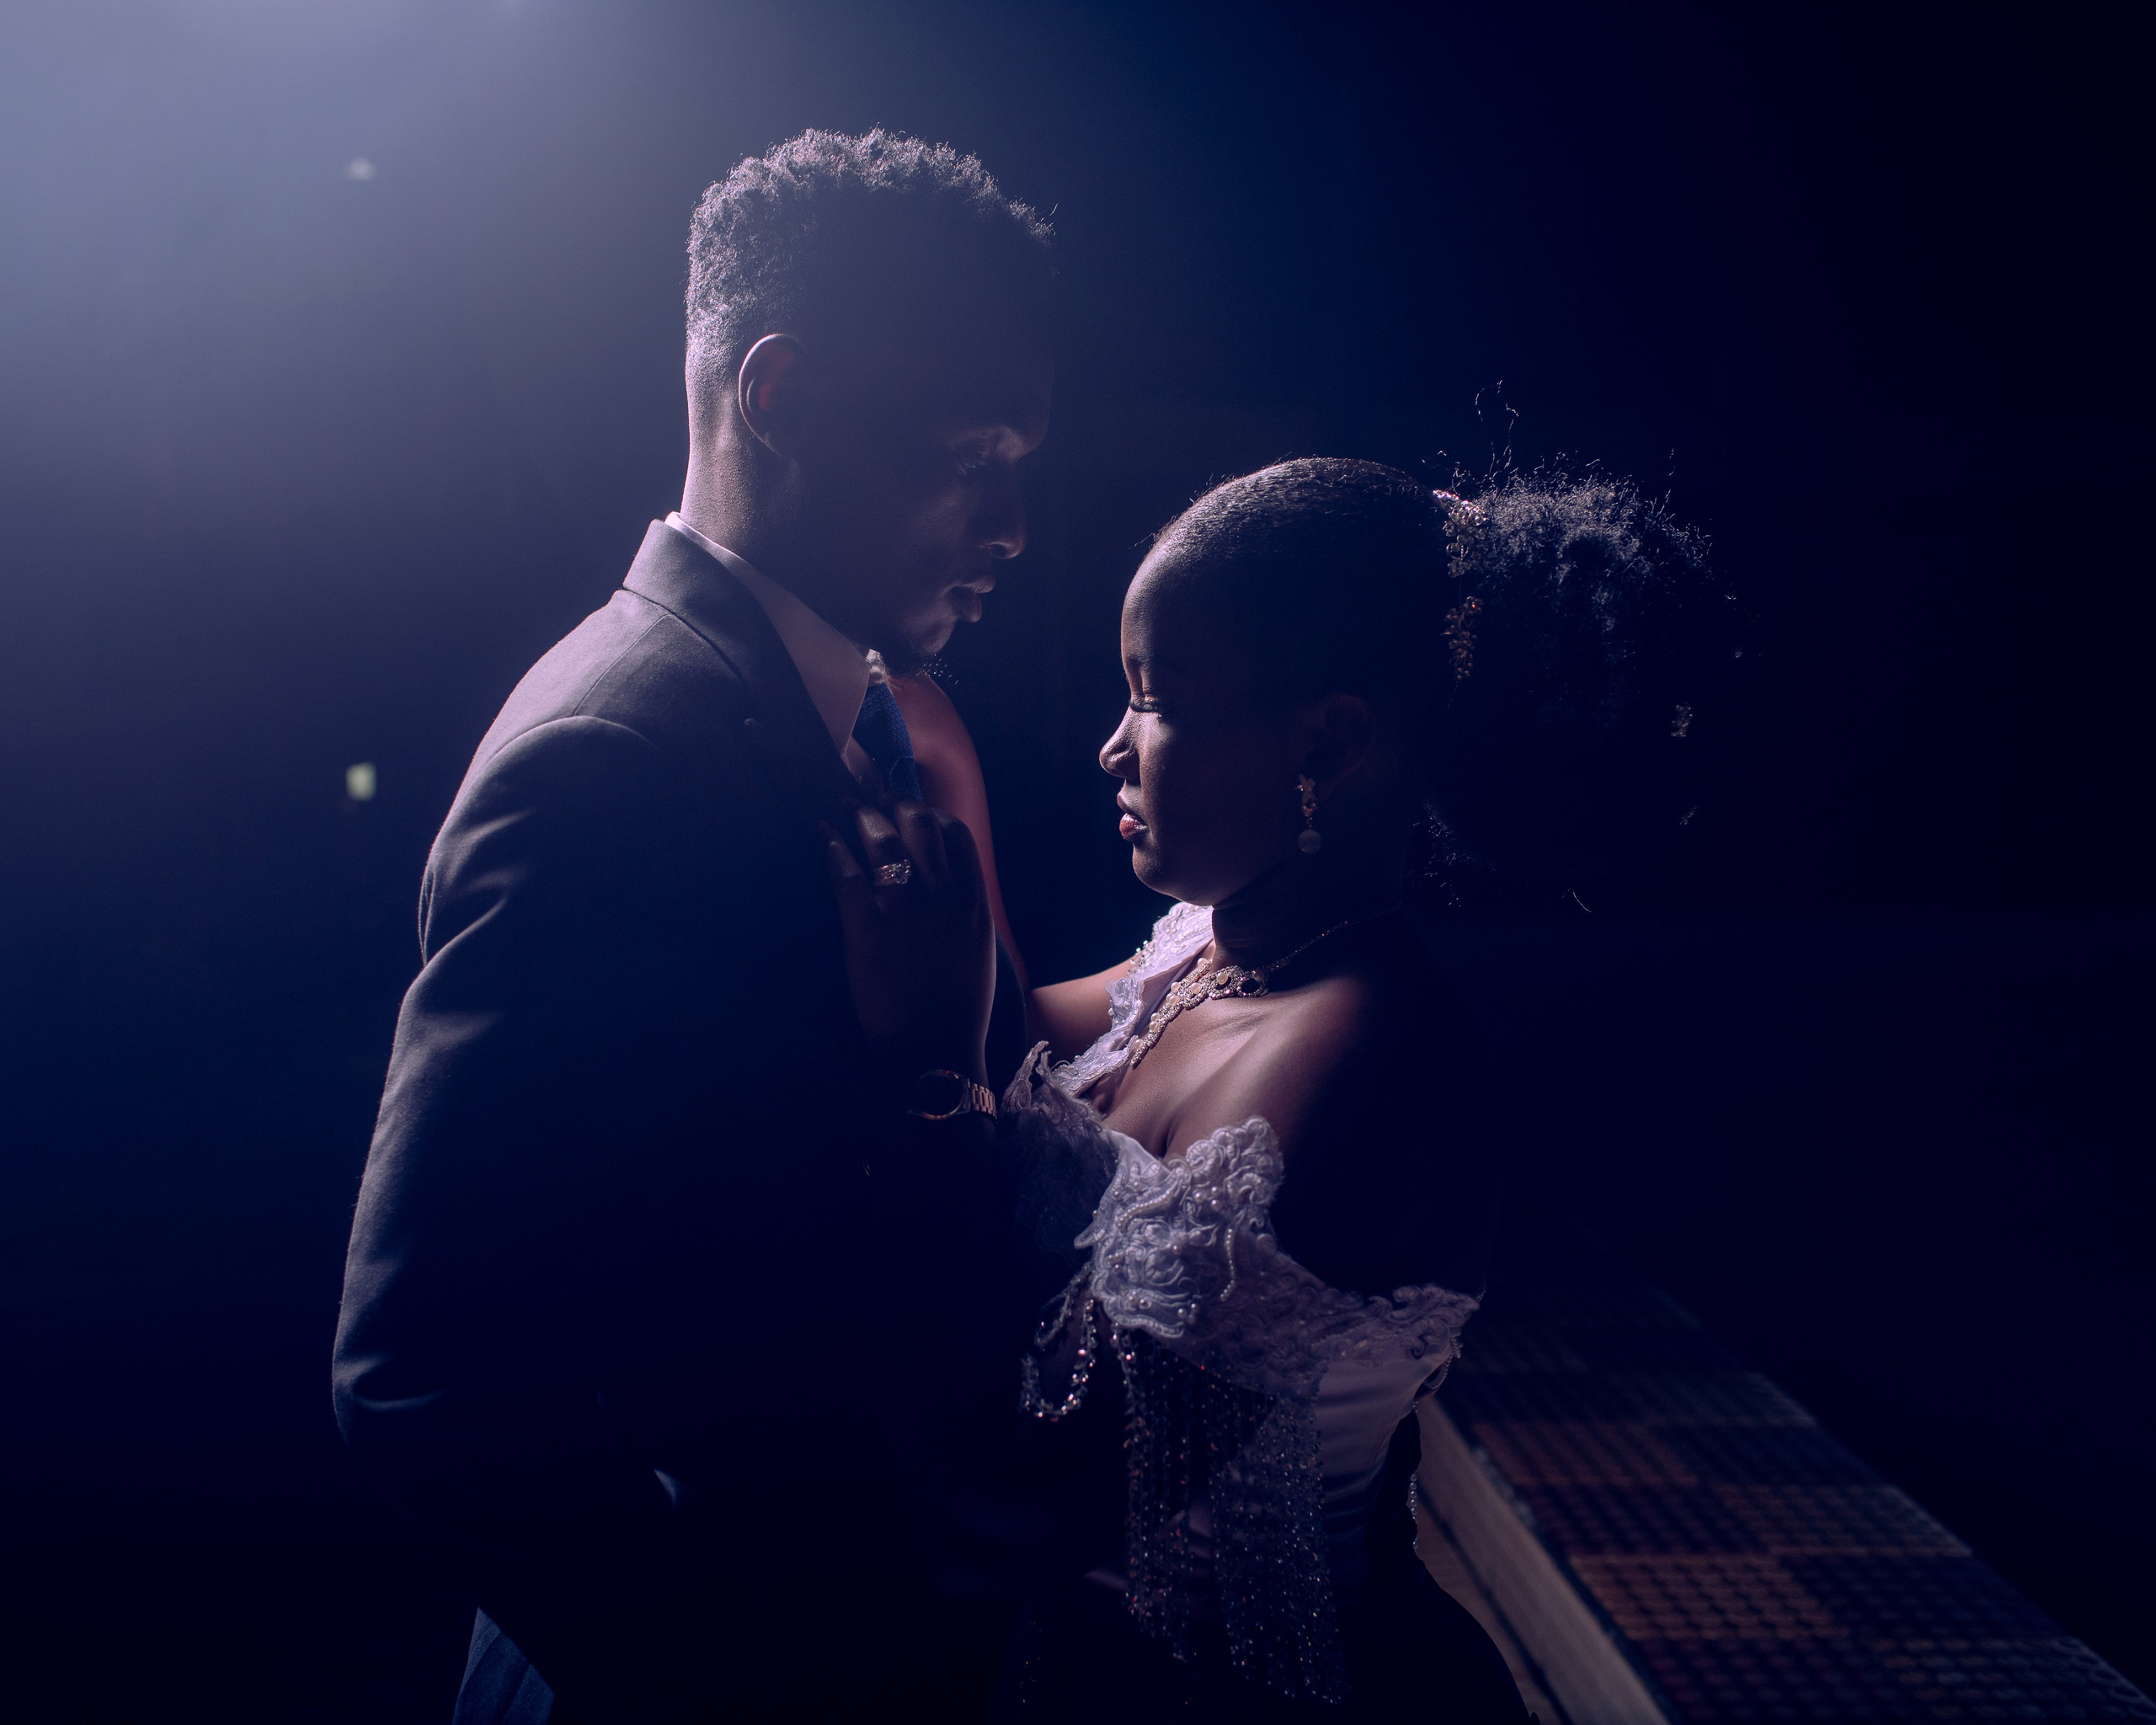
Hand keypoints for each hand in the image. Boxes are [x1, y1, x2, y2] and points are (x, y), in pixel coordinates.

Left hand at [822, 800, 993, 1083]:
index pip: (956, 836)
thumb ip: (965, 909)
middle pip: (919, 829)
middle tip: (873, 799)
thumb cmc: (959, 1008)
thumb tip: (947, 878)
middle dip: (893, 805)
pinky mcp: (868, 936)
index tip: (908, 808)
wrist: (936, 1054)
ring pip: (883, 846)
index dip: (929, 813)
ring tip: (847, 809)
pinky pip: (849, 880)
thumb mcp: (978, 949)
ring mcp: (906, 918)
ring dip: (862, 819)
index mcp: (974, 905)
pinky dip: (834, 852)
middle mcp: (944, 902)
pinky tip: (824, 838)